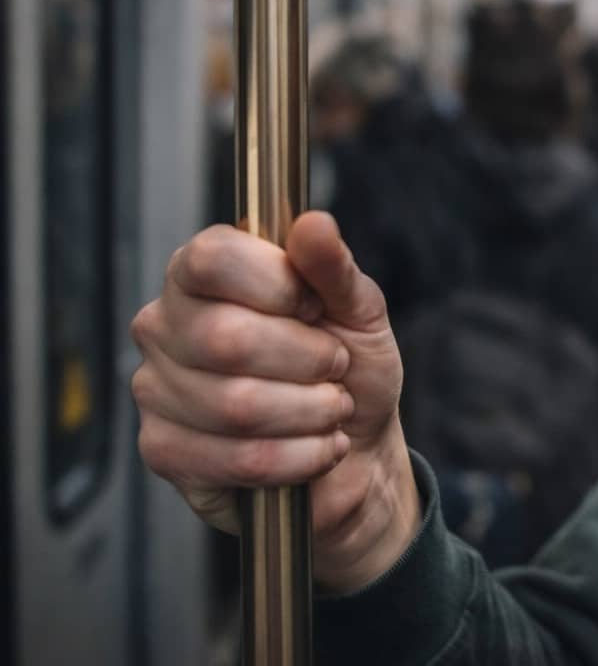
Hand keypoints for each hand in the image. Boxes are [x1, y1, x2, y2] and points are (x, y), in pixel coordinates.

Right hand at [131, 211, 420, 591]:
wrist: (356, 449)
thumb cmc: (349, 367)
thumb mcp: (358, 309)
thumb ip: (334, 267)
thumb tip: (314, 223)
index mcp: (202, 272)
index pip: (212, 258)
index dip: (278, 285)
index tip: (316, 307)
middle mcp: (164, 324)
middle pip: (227, 338)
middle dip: (309, 360)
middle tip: (335, 366)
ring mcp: (155, 388)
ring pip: (237, 406)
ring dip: (311, 412)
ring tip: (332, 408)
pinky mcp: (163, 451)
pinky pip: (237, 458)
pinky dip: (300, 457)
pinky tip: (317, 447)